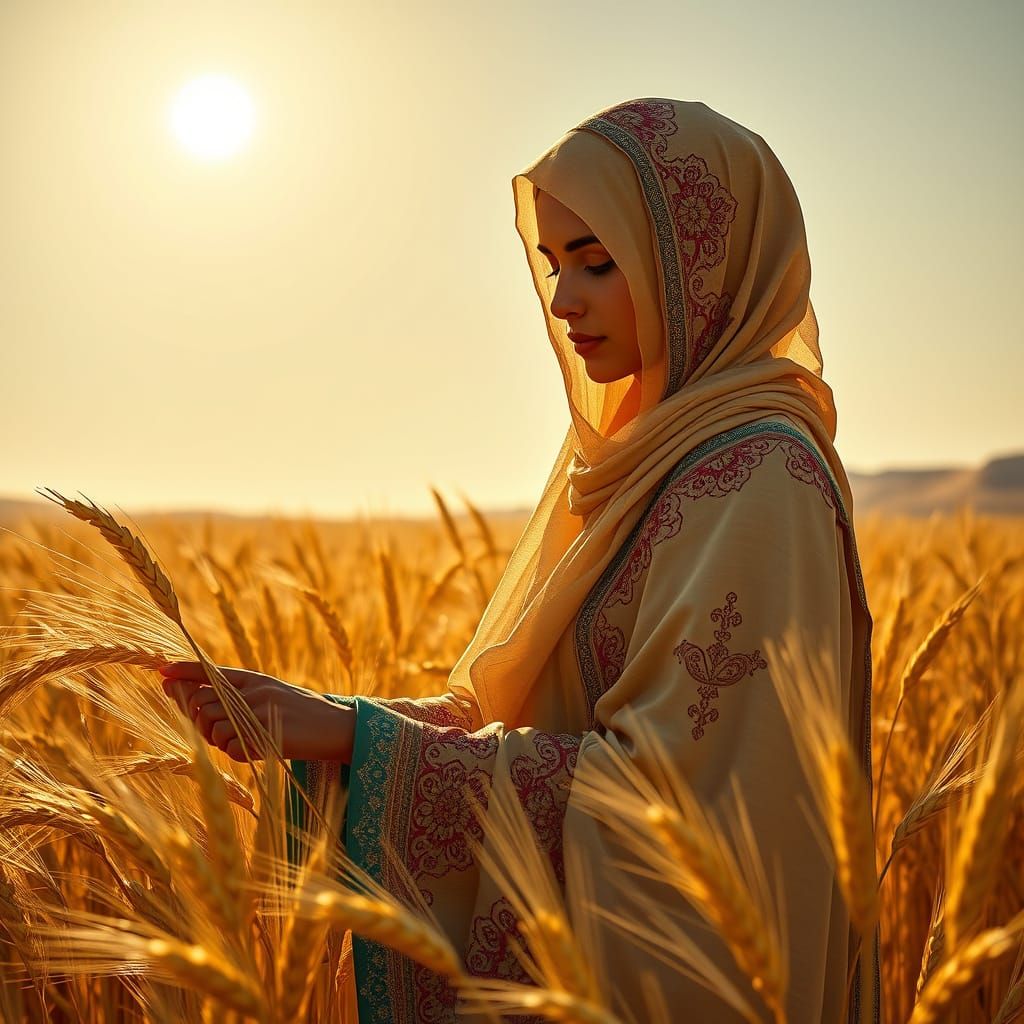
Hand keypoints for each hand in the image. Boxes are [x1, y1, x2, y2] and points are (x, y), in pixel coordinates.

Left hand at [158, 662, 354, 763]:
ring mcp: (259, 711)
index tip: (161, 673)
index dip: (182, 671)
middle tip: (221, 732)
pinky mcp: (265, 734)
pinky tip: (258, 749)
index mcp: (252, 678)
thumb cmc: (299, 714)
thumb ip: (235, 696)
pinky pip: (231, 749)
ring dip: (219, 741)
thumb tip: (190, 696)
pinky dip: (238, 754)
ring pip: (212, 728)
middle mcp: (253, 690)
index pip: (209, 670)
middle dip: (200, 722)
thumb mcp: (269, 695)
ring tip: (243, 740)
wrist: (337, 726)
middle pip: (201, 704)